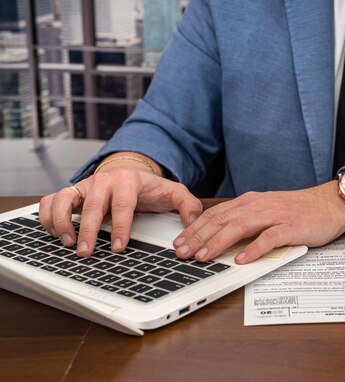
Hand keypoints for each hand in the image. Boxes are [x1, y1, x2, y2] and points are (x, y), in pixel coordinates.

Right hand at [39, 166, 202, 256]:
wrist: (129, 171)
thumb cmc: (149, 187)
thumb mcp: (173, 192)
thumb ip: (188, 206)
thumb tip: (194, 224)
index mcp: (127, 182)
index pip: (123, 206)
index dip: (120, 227)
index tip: (118, 247)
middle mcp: (102, 182)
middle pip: (91, 207)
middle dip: (88, 231)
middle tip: (86, 253)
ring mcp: (84, 187)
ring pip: (63, 200)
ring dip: (61, 222)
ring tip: (68, 244)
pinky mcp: (70, 193)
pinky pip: (49, 201)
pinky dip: (47, 216)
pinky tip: (54, 234)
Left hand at [173, 181, 344, 263]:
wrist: (330, 203)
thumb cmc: (299, 211)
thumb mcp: (267, 211)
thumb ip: (246, 221)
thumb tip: (219, 238)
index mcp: (251, 202)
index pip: (216, 215)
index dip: (194, 229)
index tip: (180, 243)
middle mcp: (259, 206)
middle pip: (222, 221)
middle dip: (199, 238)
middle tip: (182, 253)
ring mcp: (275, 216)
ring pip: (239, 227)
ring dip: (219, 243)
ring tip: (204, 257)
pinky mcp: (291, 227)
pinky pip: (269, 238)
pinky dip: (253, 249)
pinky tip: (242, 260)